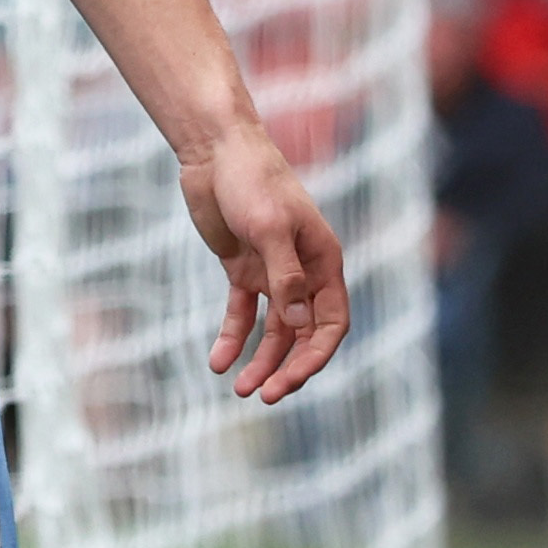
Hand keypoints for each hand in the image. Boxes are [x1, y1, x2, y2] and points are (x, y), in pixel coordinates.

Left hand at [182, 128, 350, 404]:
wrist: (215, 150)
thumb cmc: (251, 180)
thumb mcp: (268, 228)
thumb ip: (284, 276)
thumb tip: (298, 324)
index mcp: (324, 262)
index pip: (332, 323)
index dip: (316, 356)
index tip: (292, 381)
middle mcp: (303, 272)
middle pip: (303, 333)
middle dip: (286, 367)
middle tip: (263, 397)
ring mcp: (272, 271)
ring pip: (273, 329)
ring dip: (260, 360)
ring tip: (240, 390)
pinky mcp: (242, 267)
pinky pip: (241, 312)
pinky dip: (232, 337)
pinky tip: (217, 362)